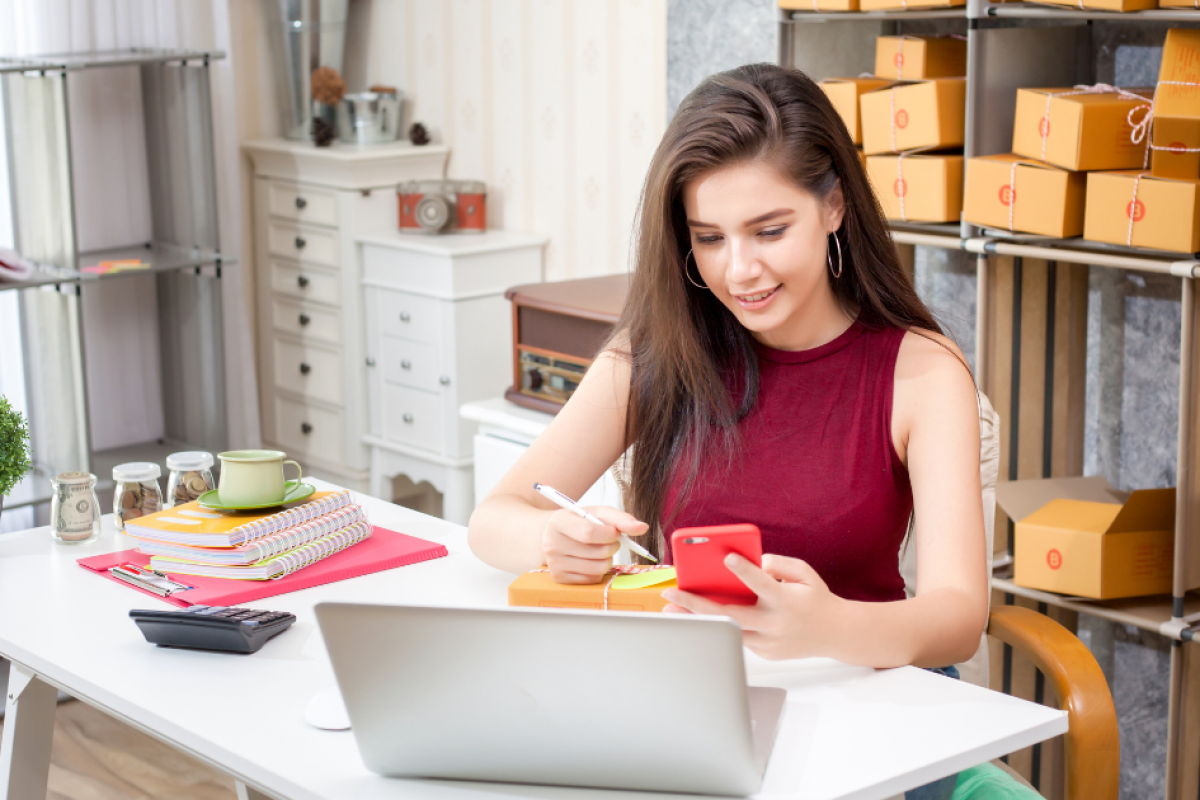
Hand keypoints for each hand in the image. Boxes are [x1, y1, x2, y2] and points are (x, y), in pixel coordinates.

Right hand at [541, 506, 648, 584]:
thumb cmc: (579, 522)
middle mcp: (552, 544)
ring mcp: (555, 563)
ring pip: (598, 568)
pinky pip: (592, 579)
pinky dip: (598, 571)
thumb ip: (621, 519)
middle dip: (612, 546)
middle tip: (608, 541)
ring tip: (600, 550)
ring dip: (608, 560)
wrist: (553, 534)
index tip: (615, 532)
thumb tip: (643, 528)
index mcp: (559, 522)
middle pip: (598, 552)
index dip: (610, 534)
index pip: (589, 532)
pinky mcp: (559, 578)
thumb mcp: (597, 514)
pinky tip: (591, 560)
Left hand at [661, 553, 845, 659]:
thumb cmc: (815, 598)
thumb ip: (778, 564)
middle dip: (696, 605)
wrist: (837, 634)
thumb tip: (751, 562)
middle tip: (671, 593)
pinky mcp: (766, 653)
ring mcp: (769, 643)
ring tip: (672, 609)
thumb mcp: (804, 573)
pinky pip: (739, 637)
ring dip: (698, 620)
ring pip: (727, 632)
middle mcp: (775, 624)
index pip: (762, 584)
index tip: (726, 558)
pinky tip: (700, 618)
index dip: (744, 571)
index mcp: (785, 600)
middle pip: (730, 616)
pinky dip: (721, 627)